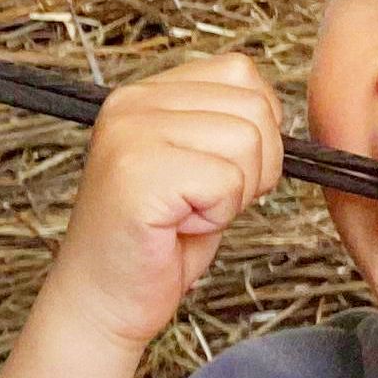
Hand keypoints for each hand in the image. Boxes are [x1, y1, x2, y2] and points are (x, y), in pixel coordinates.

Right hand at [39, 54, 283, 353]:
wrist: (101, 304)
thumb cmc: (153, 246)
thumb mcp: (194, 166)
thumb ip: (222, 125)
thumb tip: (276, 111)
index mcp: (144, 94)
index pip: (241, 73)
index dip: (253, 131)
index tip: (212, 172)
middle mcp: (132, 103)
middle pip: (254, 108)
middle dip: (252, 166)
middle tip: (200, 201)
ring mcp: (131, 134)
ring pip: (248, 141)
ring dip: (234, 193)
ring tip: (187, 213)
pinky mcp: (138, 173)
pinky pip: (228, 181)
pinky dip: (216, 216)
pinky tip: (176, 227)